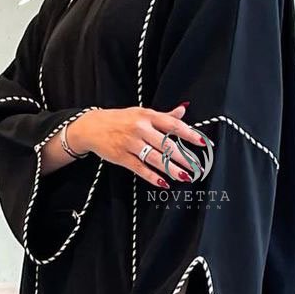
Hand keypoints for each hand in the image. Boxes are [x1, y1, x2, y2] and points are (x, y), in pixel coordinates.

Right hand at [67, 106, 208, 188]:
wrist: (92, 126)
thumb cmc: (120, 120)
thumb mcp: (141, 113)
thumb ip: (163, 116)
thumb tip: (183, 111)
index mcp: (147, 116)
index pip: (172, 125)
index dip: (188, 134)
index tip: (202, 143)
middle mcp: (140, 128)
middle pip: (166, 145)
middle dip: (183, 157)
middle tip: (196, 167)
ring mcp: (130, 143)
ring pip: (155, 158)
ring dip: (171, 169)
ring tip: (184, 177)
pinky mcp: (121, 157)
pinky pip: (140, 168)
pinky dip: (152, 176)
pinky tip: (163, 182)